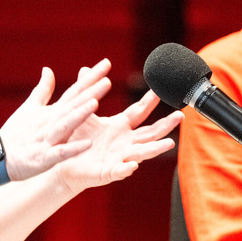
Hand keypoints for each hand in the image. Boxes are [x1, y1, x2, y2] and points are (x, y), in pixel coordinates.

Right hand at [0, 63, 111, 182]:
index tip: (107, 64)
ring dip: (80, 115)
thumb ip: (43, 90)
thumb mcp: (30, 108)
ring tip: (95, 104)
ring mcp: (48, 139)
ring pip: (66, 125)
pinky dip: (73, 148)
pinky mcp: (44, 157)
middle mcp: (52, 122)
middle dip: (90, 93)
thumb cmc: (16, 133)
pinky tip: (88, 144)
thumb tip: (48, 69)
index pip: (74, 90)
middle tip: (107, 80)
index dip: (90, 77)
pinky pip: (60, 153)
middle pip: (73, 105)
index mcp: (52, 111)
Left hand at [54, 88, 183, 192]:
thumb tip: (85, 68)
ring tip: (169, 144)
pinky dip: (127, 168)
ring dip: (156, 148)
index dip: (150, 100)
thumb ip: (86, 92)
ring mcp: (119, 157)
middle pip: (150, 132)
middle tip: (180, 115)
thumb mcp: (81, 112)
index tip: (160, 89)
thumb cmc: (75, 138)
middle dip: (166, 124)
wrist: (61, 162)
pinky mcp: (108, 172)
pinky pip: (120, 170)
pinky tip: (132, 165)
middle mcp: (124, 142)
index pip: (139, 111)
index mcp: (119, 126)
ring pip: (142, 153)